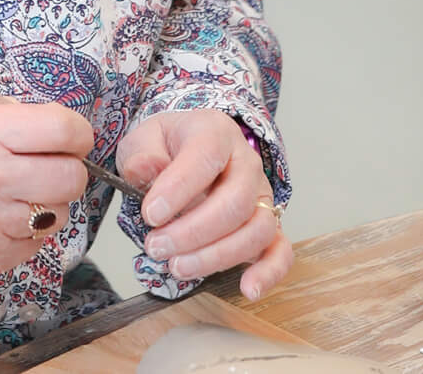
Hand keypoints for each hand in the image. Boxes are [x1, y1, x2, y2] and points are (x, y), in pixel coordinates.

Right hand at [0, 103, 93, 299]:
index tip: (68, 136)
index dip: (74, 132)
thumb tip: (45, 132)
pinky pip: (33, 245)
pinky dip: (24, 234)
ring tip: (12, 197)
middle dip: (64, 169)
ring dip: (45, 204)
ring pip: (58, 214)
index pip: (62, 128)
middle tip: (45, 166)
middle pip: (71, 176)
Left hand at [118, 110, 291, 300]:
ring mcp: (260, 196)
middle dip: (193, 232)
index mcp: (215, 134)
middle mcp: (246, 164)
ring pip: (256, 230)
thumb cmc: (167, 147)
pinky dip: (268, 272)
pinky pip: (280, 250)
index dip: (179, 189)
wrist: (187, 149)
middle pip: (235, 202)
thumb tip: (146, 171)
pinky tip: (248, 289)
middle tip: (156, 246)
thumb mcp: (144, 139)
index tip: (151, 214)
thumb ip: (142, 154)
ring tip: (177, 266)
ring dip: (217, 256)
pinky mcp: (266, 225)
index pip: (205, 157)